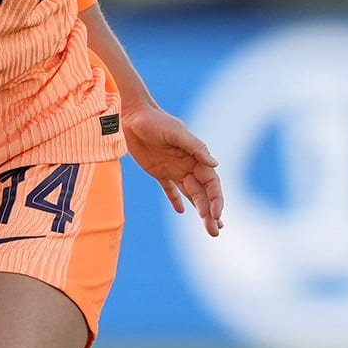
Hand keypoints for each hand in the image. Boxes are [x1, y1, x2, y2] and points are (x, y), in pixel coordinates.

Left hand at [122, 104, 222, 236]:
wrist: (131, 116)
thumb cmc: (155, 121)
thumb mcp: (176, 132)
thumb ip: (196, 147)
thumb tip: (216, 164)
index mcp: (196, 157)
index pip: (211, 183)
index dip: (216, 200)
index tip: (216, 216)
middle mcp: (188, 165)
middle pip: (203, 193)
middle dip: (210, 213)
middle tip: (215, 232)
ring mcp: (173, 169)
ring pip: (191, 194)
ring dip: (200, 211)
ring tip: (209, 228)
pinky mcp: (158, 171)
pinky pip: (170, 189)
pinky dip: (175, 200)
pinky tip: (181, 212)